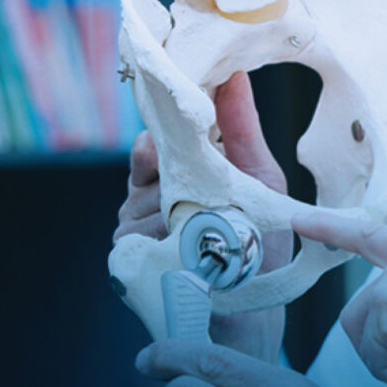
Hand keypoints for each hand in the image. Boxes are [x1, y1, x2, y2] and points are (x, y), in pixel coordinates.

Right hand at [115, 73, 290, 361]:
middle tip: (197, 184)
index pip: (154, 140)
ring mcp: (134, 228)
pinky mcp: (127, 257)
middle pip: (144, 165)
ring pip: (139, 201)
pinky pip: (135, 232)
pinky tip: (185, 247)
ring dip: (174, 210)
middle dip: (172, 171)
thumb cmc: (259, 244)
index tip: (174, 133)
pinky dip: (163, 236)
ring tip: (206, 230)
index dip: (162, 134)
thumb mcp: (259, 178)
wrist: (252, 312)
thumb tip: (234, 74)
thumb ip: (241, 129)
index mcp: (178, 173)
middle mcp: (149, 198)